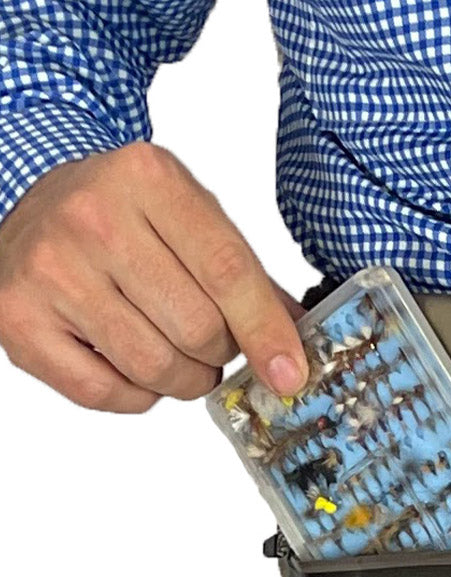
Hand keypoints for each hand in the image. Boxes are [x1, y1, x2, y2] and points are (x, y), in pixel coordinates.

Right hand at [0, 142, 308, 412]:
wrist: (32, 207)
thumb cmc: (123, 218)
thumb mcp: (189, 218)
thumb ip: (248, 277)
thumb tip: (295, 347)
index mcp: (149, 180)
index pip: (229, 272)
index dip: (267, 332)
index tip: (290, 374)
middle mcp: (92, 218)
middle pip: (197, 328)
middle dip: (221, 353)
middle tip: (213, 344)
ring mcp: (50, 270)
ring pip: (154, 367)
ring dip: (185, 379)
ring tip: (180, 357)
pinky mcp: (19, 319)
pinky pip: (104, 393)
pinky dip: (137, 395)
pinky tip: (135, 366)